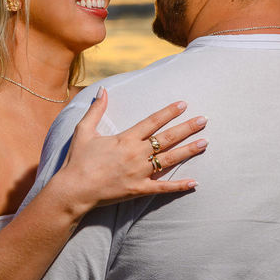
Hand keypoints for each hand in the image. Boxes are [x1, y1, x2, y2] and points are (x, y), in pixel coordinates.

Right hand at [60, 88, 207, 207]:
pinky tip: (194, 182)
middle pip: (167, 139)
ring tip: (204, 142)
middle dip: (187, 128)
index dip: (169, 112)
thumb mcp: (83, 131)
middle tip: (204, 120)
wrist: (74, 190)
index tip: (183, 104)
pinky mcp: (139, 190)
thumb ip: (96, 110)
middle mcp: (136, 154)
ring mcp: (140, 173)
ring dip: (188, 151)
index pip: (152, 122)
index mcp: (125, 139)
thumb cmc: (77, 160)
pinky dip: (179, 185)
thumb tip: (102, 90)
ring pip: (170, 160)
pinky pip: (163, 187)